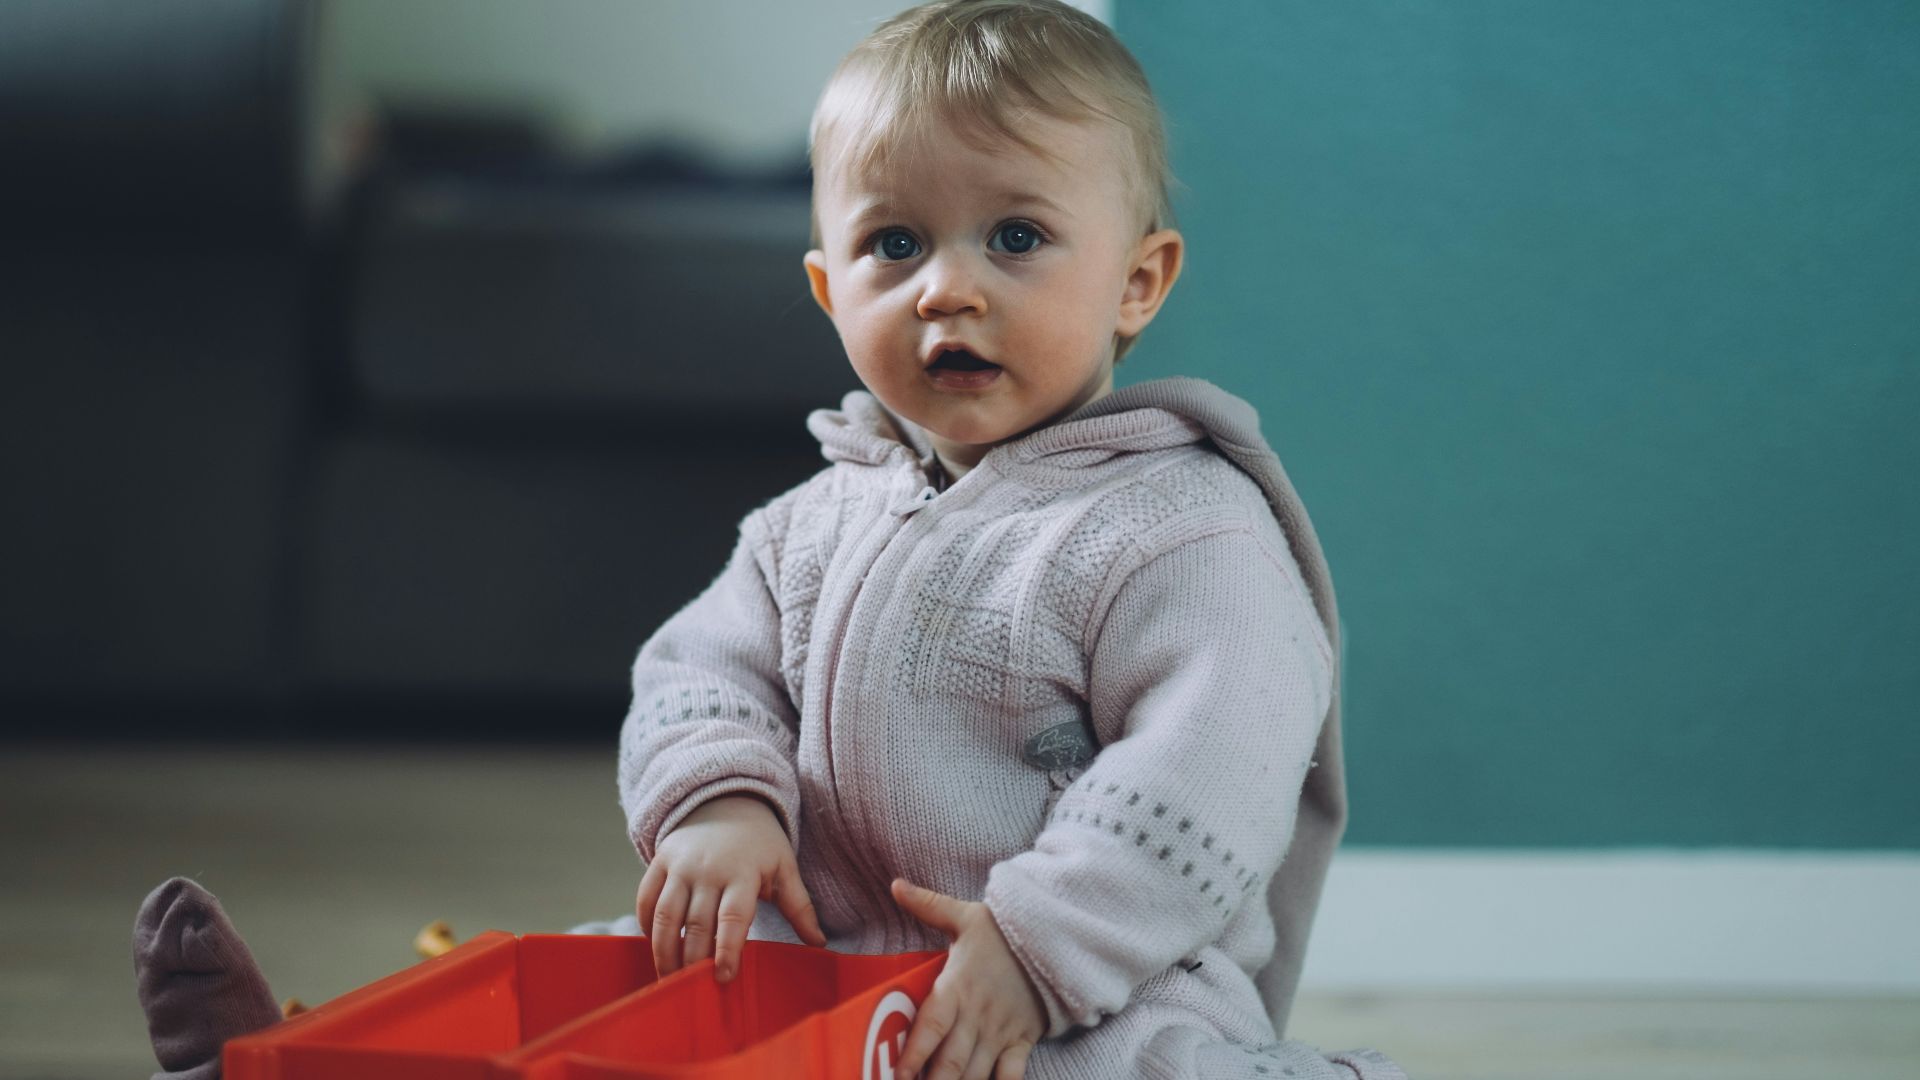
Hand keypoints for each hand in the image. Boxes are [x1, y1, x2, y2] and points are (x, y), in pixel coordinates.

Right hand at [637, 794, 826, 981]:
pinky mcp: (661, 861)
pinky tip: (654, 946)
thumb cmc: (760, 843)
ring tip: (670, 978)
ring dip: (664, 952)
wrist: (727, 800)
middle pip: (696, 924)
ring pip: (664, 916)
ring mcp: (681, 865)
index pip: (733, 919)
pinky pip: (646, 898)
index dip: (727, 951)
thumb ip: (800, 907)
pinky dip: (645, 925)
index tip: (724, 978)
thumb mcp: (784, 868)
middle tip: (694, 989)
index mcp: (742, 874)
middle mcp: (708, 870)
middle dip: (693, 961)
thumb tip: (819, 943)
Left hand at [890, 879, 1045, 1079]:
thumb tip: (895, 884)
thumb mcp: (964, 915)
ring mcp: (1000, 1032)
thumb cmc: (1003, 931)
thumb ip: (927, 905)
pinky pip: (1010, 1075)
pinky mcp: (1022, 1041)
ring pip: (976, 1073)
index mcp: (958, 987)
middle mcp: (977, 1016)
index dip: (913, 1054)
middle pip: (950, 1061)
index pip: (931, 1026)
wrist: (1057, 938)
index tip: (897, 1076)